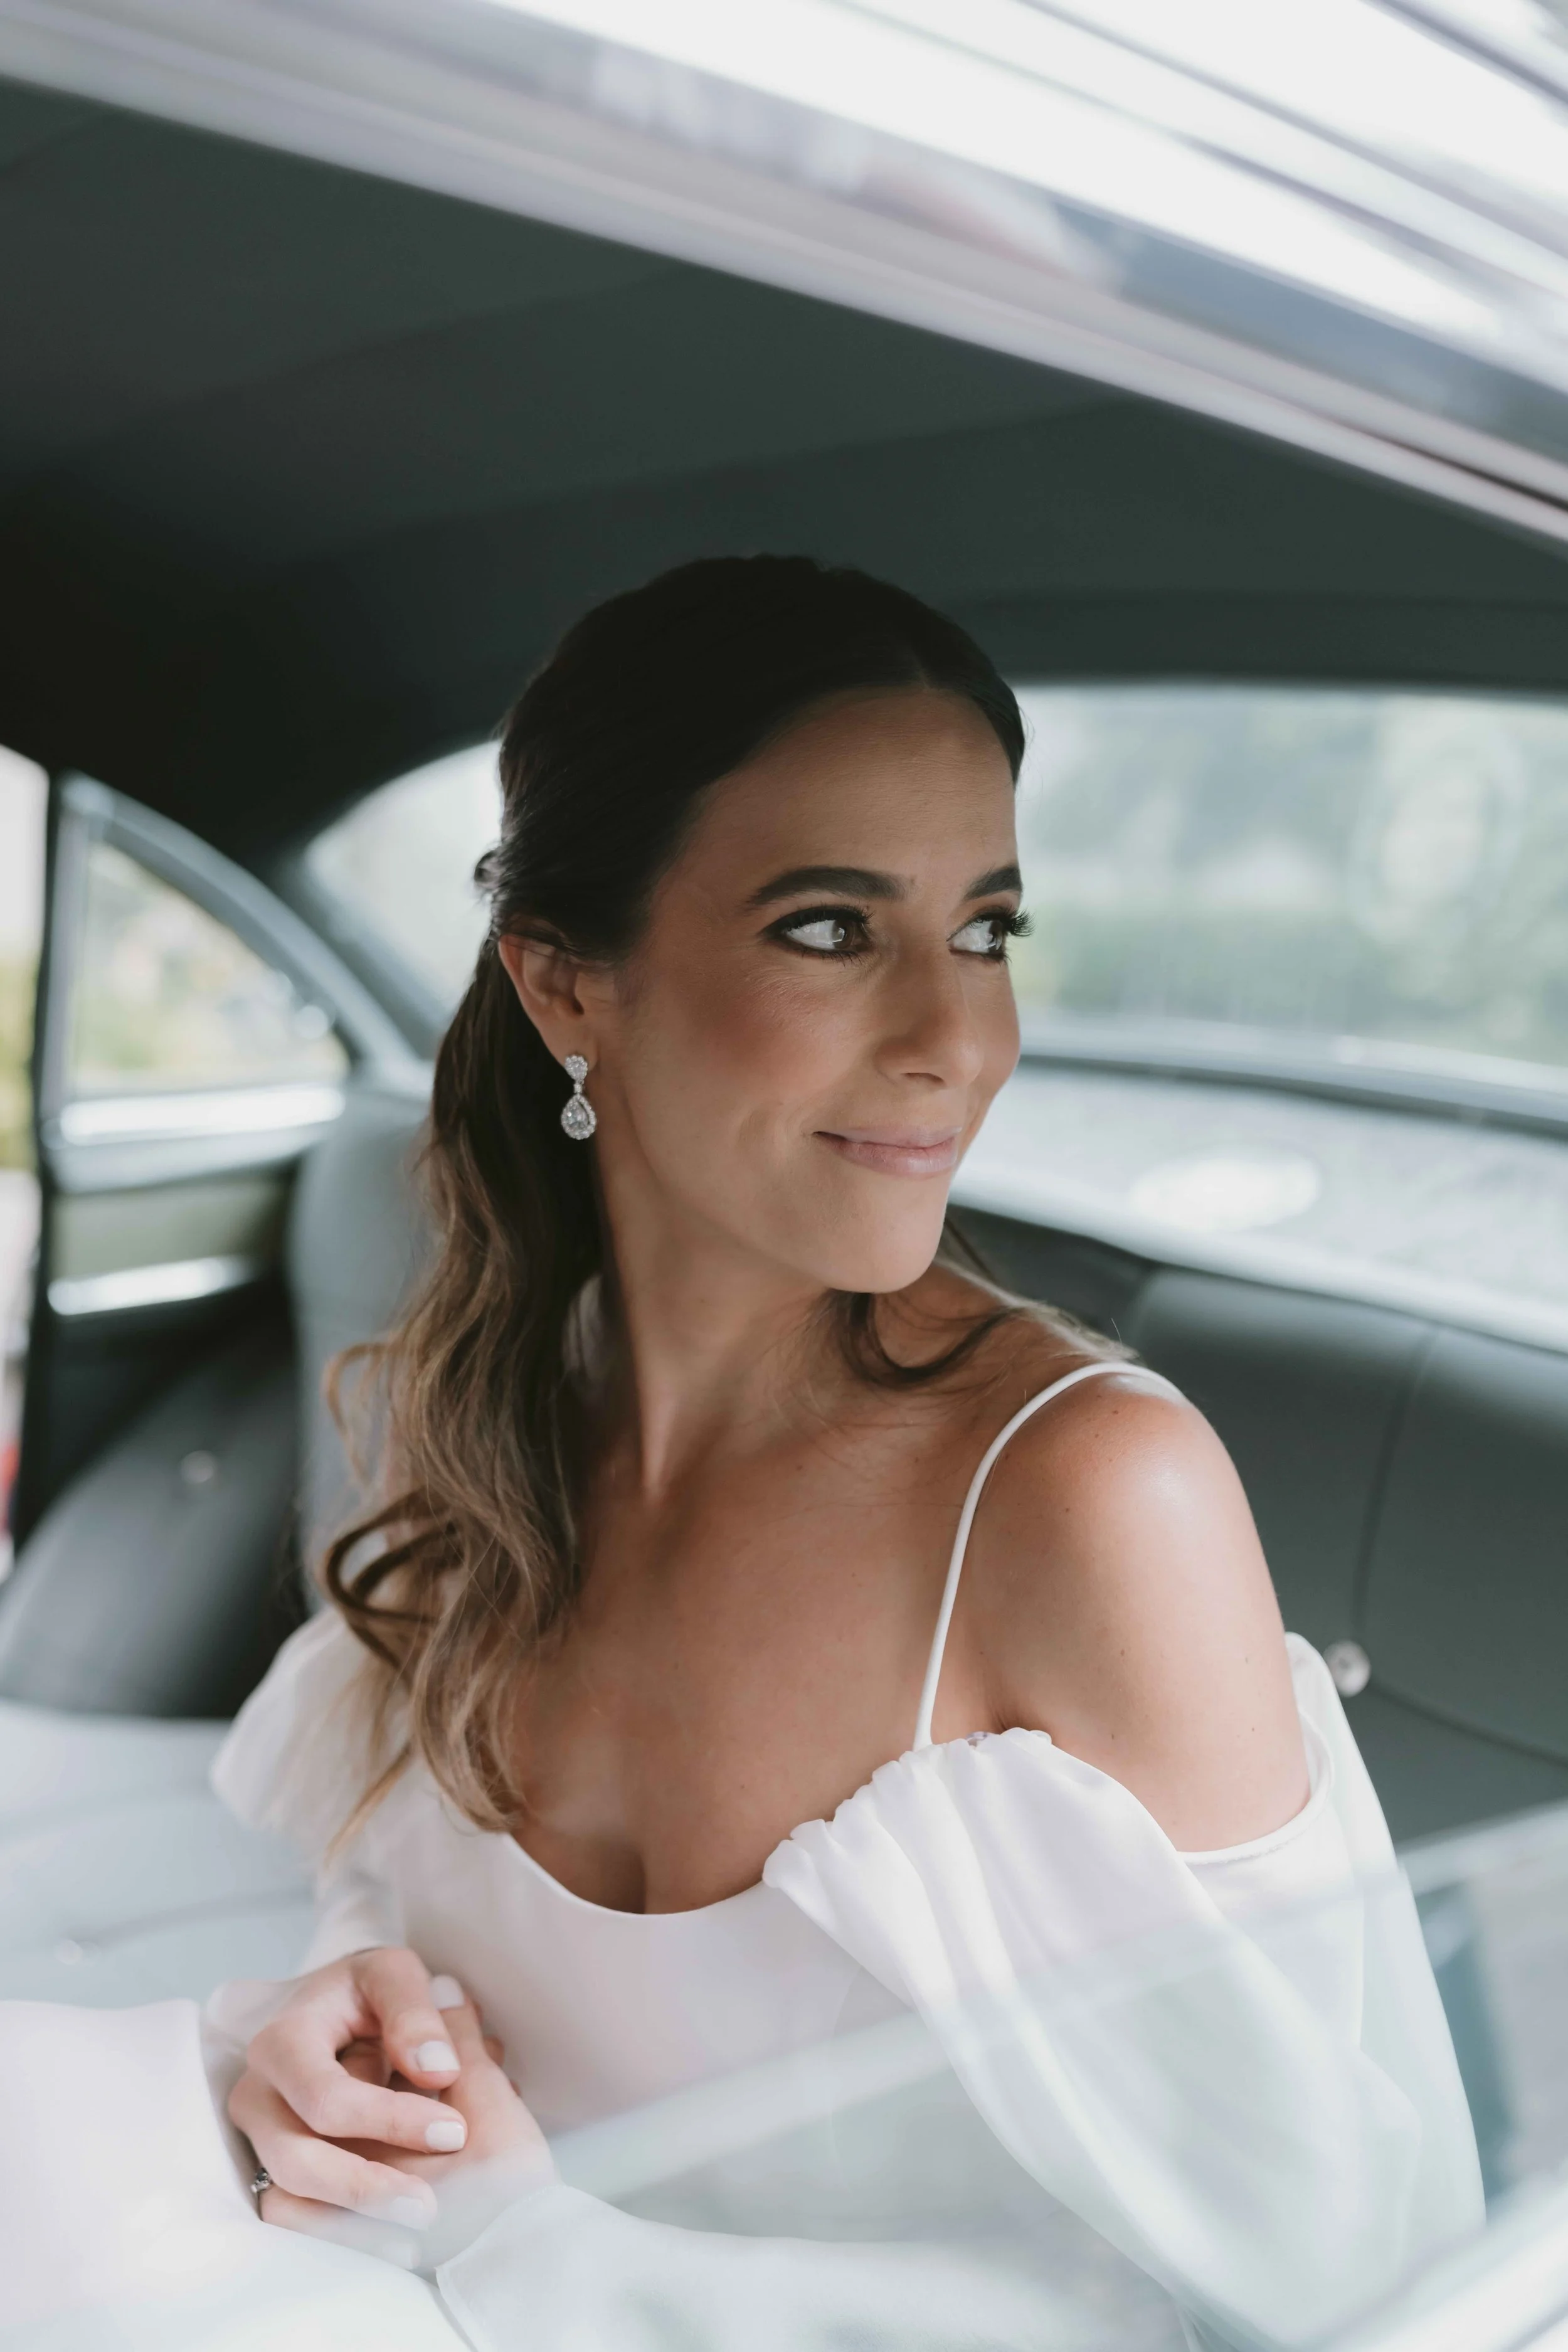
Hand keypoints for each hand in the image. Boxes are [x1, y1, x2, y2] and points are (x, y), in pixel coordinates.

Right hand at [257, 1995, 553, 2261]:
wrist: (335, 2010)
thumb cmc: (368, 1992)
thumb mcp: (394, 1976)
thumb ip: (416, 2015)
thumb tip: (437, 2070)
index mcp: (282, 2041)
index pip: (325, 2097)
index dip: (387, 2120)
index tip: (453, 2133)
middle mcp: (258, 2095)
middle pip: (297, 2159)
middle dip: (364, 2187)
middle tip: (430, 2206)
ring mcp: (261, 2137)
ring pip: (293, 2195)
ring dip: (354, 2217)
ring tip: (420, 2227)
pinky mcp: (275, 2167)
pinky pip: (294, 2213)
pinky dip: (342, 2229)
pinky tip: (397, 2242)